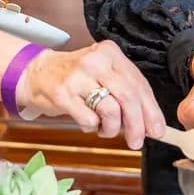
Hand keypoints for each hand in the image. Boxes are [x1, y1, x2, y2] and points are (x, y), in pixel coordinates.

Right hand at [17, 40, 164, 149]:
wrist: (36, 72)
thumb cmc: (75, 77)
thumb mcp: (103, 73)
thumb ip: (126, 92)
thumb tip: (151, 122)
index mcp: (111, 53)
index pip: (139, 84)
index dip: (151, 110)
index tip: (157, 129)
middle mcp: (96, 61)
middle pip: (128, 97)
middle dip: (137, 124)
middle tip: (137, 141)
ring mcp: (78, 77)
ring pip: (111, 110)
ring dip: (112, 128)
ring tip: (105, 130)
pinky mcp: (63, 94)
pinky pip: (89, 119)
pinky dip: (92, 127)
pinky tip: (88, 122)